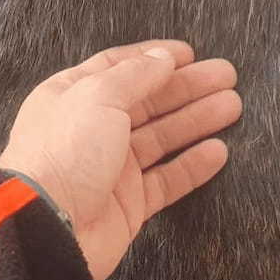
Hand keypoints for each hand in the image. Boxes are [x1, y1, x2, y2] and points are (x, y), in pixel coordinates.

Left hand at [0, 41, 240, 279]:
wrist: (47, 227)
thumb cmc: (65, 150)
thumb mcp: (98, 95)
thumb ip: (135, 75)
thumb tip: (163, 57)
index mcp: (74, 94)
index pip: (119, 67)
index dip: (153, 58)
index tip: (189, 53)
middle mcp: (92, 127)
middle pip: (147, 100)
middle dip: (186, 87)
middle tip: (226, 75)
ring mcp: (111, 166)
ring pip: (162, 137)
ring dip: (196, 120)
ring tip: (232, 105)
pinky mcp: (128, 204)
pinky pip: (166, 179)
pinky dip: (192, 165)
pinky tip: (219, 151)